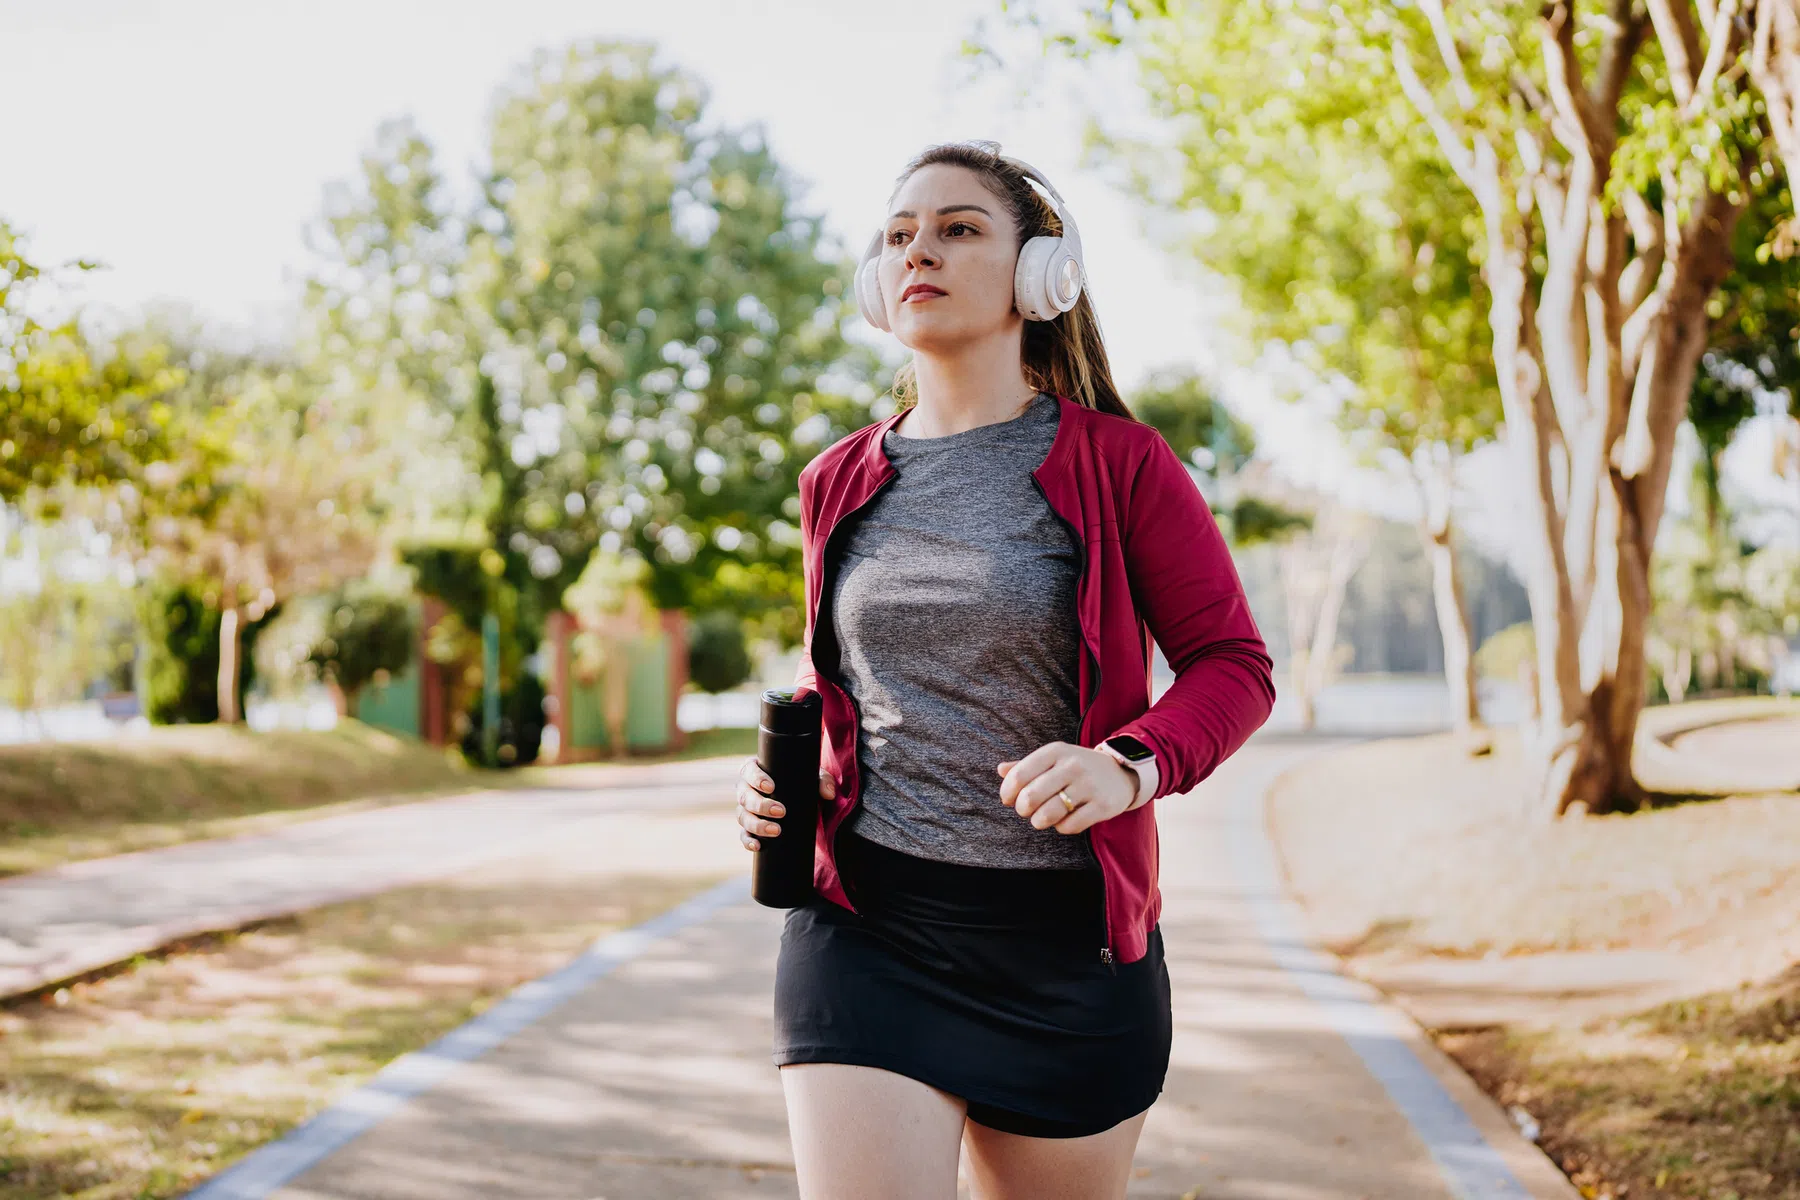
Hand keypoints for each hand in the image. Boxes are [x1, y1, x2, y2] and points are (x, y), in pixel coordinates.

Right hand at [736, 756, 835, 850]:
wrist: (802, 804)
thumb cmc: (803, 784)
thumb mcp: (814, 778)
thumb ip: (823, 781)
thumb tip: (829, 793)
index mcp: (756, 771)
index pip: (749, 770)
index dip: (756, 779)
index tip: (771, 787)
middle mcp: (746, 789)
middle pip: (745, 796)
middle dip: (761, 805)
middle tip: (781, 812)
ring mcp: (746, 810)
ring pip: (743, 816)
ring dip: (757, 825)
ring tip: (777, 830)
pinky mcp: (749, 828)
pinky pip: (743, 835)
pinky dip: (748, 841)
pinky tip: (758, 845)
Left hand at [995, 741, 1138, 835]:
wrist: (1121, 772)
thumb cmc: (1077, 768)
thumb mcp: (1054, 759)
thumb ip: (1026, 765)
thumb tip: (1000, 770)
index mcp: (1056, 751)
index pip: (1019, 775)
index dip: (1007, 793)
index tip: (1008, 800)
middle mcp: (1073, 765)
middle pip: (1030, 797)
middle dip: (1022, 810)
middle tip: (1026, 811)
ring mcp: (1089, 785)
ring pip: (1048, 815)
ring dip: (1039, 821)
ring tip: (1042, 818)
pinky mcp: (1103, 806)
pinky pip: (1069, 826)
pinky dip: (1062, 827)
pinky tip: (1066, 819)